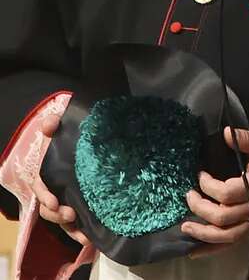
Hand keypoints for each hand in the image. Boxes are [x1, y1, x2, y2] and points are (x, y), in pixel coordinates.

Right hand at [31, 113, 89, 246]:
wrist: (94, 139)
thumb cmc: (74, 136)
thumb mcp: (64, 127)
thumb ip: (55, 124)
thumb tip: (49, 125)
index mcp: (48, 172)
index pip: (41, 186)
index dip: (45, 195)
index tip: (53, 200)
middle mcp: (55, 188)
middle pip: (48, 207)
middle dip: (56, 214)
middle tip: (70, 214)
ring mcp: (67, 198)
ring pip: (61, 218)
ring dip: (69, 227)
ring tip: (82, 232)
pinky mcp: (82, 205)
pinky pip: (77, 223)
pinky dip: (80, 232)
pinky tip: (91, 238)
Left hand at [181, 127, 248, 253]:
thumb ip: (245, 138)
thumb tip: (225, 132)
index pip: (225, 193)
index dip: (208, 186)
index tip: (201, 174)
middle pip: (222, 216)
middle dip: (200, 207)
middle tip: (189, 195)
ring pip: (227, 236)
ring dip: (203, 234)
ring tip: (186, 227)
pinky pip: (234, 242)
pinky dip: (214, 249)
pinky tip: (196, 251)